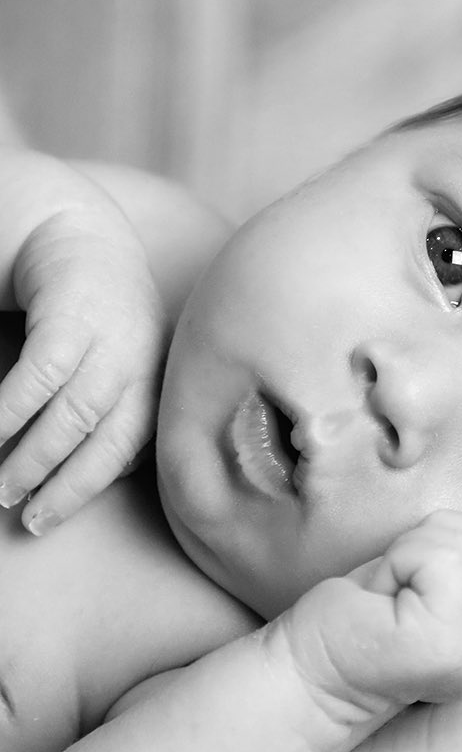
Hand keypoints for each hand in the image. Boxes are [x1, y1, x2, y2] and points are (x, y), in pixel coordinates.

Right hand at [0, 197, 168, 533]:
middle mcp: (144, 363)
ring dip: (34, 458)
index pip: (139, 445)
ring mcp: (113, 338)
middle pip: (114, 441)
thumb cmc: (92, 311)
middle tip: (32, 522)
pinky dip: (12, 412)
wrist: (76, 229)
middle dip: (70, 488)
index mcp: (156, 379)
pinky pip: (42, 377)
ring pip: (77, 415)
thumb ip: (105, 407)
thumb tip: (90, 470)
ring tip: (1, 489)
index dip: (99, 482)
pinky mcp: (73, 314)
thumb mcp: (112, 359)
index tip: (59, 512)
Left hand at [273, 511, 461, 710]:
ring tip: (397, 589)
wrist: (314, 663)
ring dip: (418, 552)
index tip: (436, 590)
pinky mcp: (444, 645)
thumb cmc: (378, 612)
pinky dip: (403, 558)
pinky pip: (441, 557)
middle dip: (441, 548)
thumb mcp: (459, 587)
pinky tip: (387, 592)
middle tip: (408, 588)